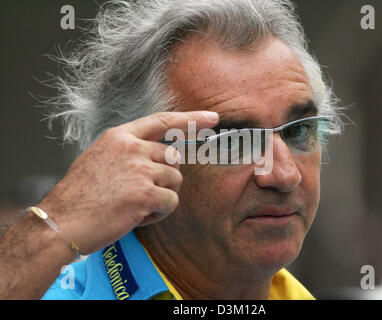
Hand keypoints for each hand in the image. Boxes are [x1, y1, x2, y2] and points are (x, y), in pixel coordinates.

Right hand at [37, 111, 218, 254]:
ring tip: (134, 205)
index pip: (163, 121)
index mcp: (120, 137)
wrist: (62, 222)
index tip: (211, 118)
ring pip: (175, 181)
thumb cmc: (79, 195)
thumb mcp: (99, 158)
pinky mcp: (145, 194)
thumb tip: (161, 157)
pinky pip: (171, 202)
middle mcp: (132, 148)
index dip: (191, 119)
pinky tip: (136, 216)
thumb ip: (129, 152)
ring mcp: (139, 170)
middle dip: (165, 177)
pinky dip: (158, 214)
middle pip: (173, 159)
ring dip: (161, 197)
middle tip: (142, 192)